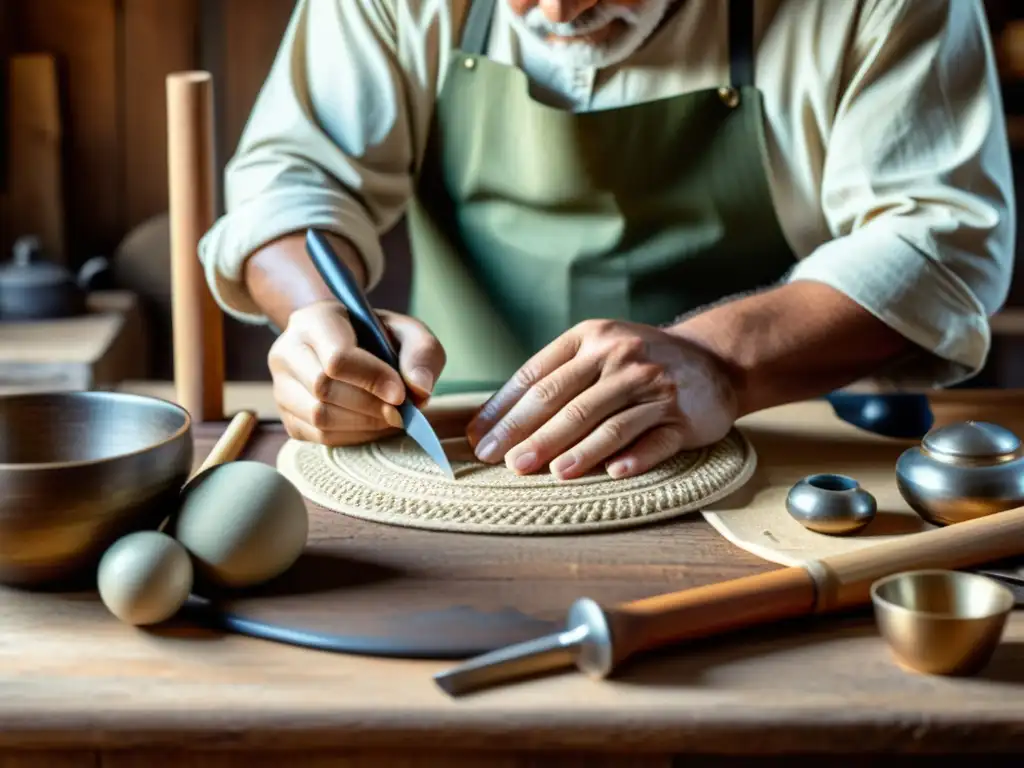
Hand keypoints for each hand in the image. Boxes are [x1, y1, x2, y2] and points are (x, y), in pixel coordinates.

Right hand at [269, 300, 445, 445]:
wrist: (346, 345)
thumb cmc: (378, 337)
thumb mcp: (408, 332)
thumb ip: (421, 354)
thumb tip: (419, 390)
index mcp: (315, 320)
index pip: (337, 357)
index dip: (372, 379)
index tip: (400, 394)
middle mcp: (287, 351)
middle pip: (323, 389)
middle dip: (370, 406)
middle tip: (400, 411)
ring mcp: (281, 385)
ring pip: (318, 416)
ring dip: (363, 424)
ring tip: (389, 418)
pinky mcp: (287, 415)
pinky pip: (317, 436)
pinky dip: (352, 436)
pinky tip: (372, 425)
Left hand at [465, 319, 737, 479]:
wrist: (714, 360)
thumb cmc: (639, 361)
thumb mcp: (597, 349)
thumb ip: (554, 375)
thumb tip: (496, 419)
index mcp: (590, 338)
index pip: (537, 376)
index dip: (505, 409)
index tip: (480, 438)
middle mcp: (620, 357)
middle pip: (566, 401)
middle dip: (530, 434)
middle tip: (504, 462)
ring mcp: (653, 387)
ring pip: (607, 423)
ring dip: (576, 450)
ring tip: (549, 472)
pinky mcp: (683, 417)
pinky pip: (654, 440)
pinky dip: (634, 457)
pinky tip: (614, 473)